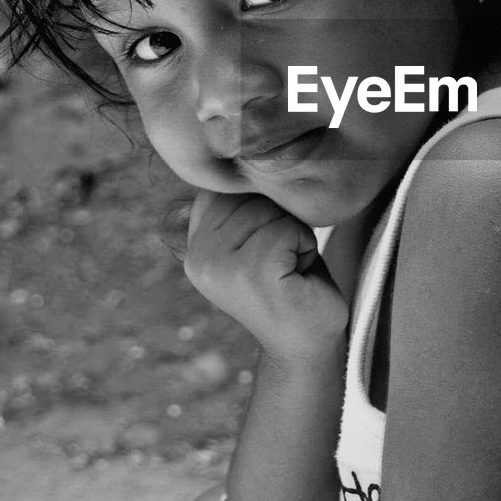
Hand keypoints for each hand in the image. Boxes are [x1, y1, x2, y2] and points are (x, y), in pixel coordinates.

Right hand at [185, 191, 348, 360]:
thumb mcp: (254, 241)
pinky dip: (304, 246)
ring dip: (294, 234)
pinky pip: (287, 228)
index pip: (224, 189)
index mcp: (194, 247)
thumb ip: (239, 208)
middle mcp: (198, 257)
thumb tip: (241, 155)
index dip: (258, 207)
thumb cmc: (291, 285)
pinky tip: (298, 276)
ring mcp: (222, 266)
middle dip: (280, 222)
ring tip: (289, 269)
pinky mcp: (252, 272)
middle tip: (283, 263)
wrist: (307, 345)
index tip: (267, 247)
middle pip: (250, 196)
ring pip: (270, 210)